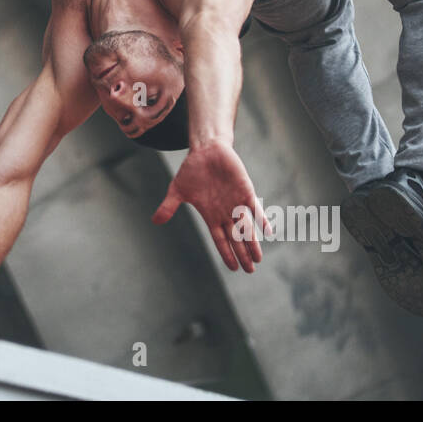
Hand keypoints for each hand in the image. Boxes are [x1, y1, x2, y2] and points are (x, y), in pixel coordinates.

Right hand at [152, 140, 270, 272]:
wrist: (206, 151)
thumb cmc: (192, 171)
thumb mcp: (177, 190)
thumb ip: (169, 207)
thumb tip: (155, 221)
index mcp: (211, 216)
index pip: (220, 239)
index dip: (226, 254)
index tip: (234, 269)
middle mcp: (226, 213)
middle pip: (235, 238)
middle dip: (242, 254)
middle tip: (250, 270)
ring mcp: (237, 203)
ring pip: (246, 228)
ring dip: (252, 243)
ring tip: (258, 259)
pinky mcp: (245, 191)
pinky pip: (255, 208)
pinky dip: (261, 219)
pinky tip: (268, 231)